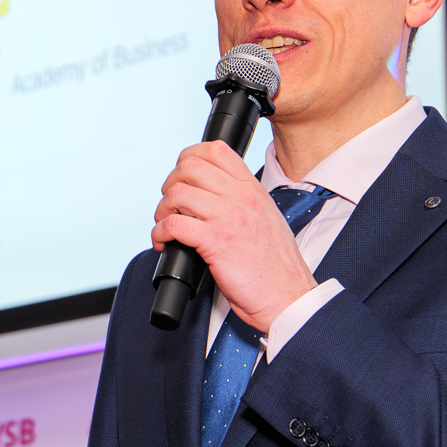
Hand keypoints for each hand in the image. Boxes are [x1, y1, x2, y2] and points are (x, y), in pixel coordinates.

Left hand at [152, 141, 316, 332]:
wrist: (287, 295)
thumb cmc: (276, 267)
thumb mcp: (266, 220)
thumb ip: (243, 203)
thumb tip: (212, 199)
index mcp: (253, 190)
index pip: (216, 150)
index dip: (189, 157)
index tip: (181, 175)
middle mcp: (240, 197)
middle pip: (190, 166)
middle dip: (170, 183)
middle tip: (171, 205)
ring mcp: (227, 217)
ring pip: (177, 192)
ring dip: (162, 210)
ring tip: (166, 226)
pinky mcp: (215, 241)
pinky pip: (173, 224)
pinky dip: (160, 233)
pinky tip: (165, 244)